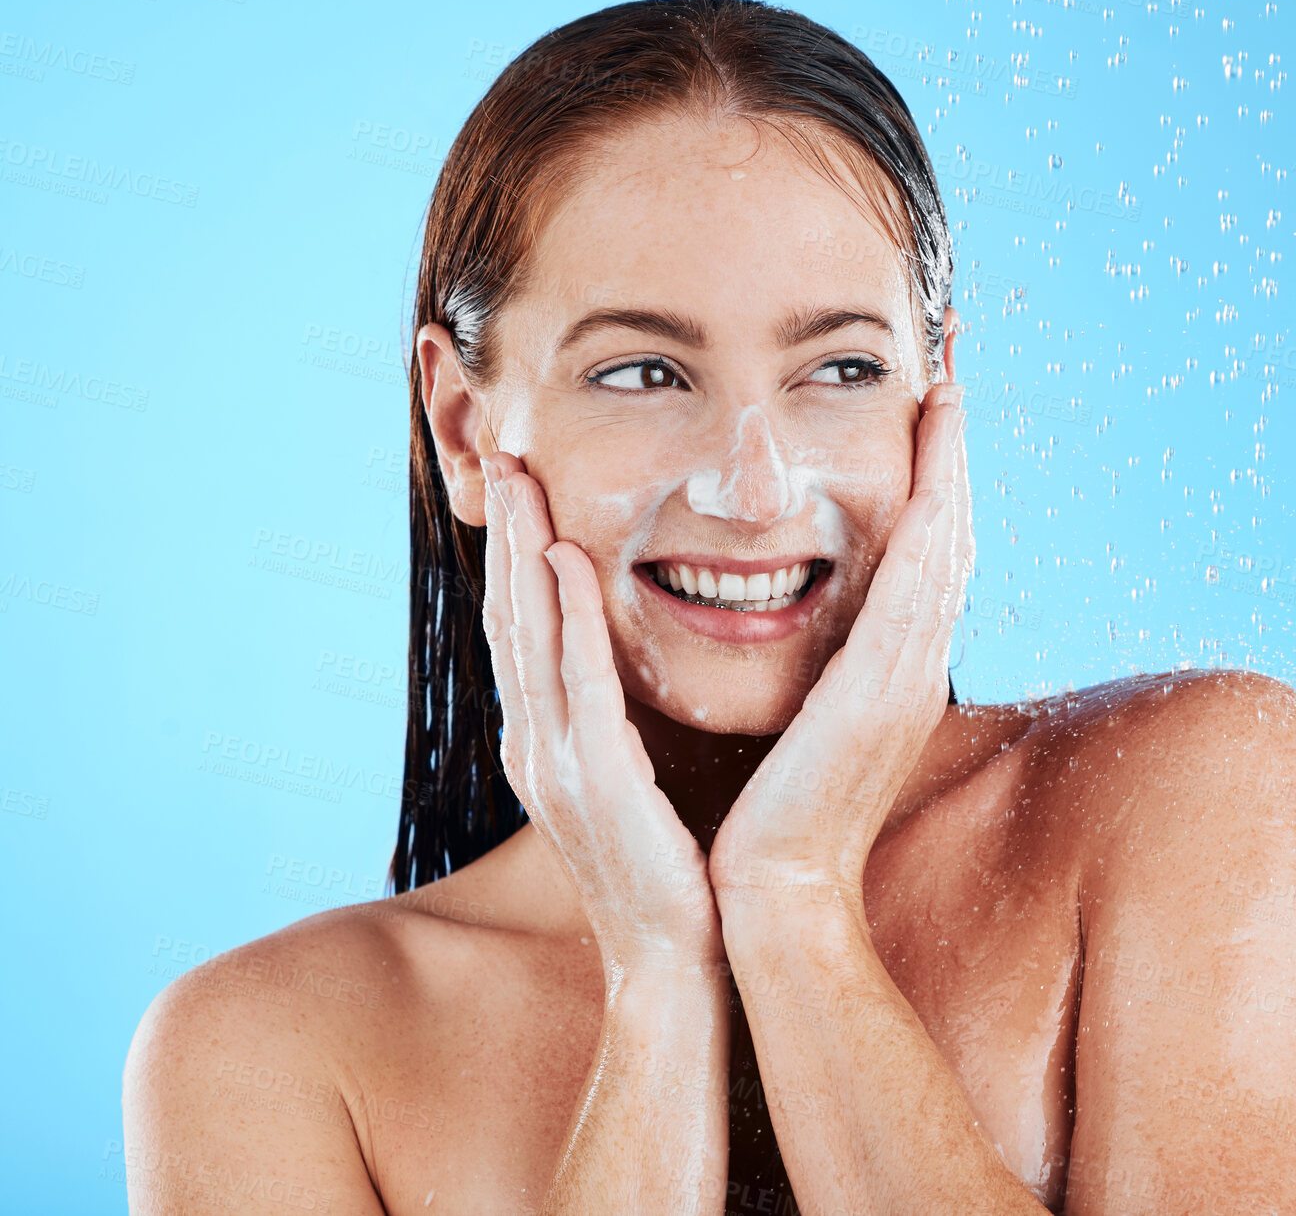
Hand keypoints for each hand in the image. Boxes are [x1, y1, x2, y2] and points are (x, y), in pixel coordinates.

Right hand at [480, 454, 721, 972]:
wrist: (675, 960)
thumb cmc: (667, 868)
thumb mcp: (631, 779)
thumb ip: (616, 718)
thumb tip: (624, 661)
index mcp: (548, 742)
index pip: (523, 630)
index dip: (514, 556)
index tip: (520, 487)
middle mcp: (536, 744)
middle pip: (509, 617)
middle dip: (503, 534)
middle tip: (501, 453)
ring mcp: (555, 763)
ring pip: (527, 634)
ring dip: (520, 551)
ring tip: (518, 478)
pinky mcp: (593, 781)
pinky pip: (576, 681)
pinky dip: (563, 616)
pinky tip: (562, 557)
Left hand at [707, 383, 973, 910]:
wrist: (779, 892)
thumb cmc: (780, 809)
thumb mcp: (809, 722)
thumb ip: (822, 669)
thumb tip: (813, 627)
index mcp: (895, 666)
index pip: (927, 549)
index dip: (937, 474)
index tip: (932, 402)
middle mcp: (916, 661)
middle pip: (953, 530)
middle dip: (956, 446)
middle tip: (956, 360)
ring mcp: (910, 674)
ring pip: (946, 544)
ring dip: (953, 462)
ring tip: (951, 381)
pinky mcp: (884, 688)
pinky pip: (918, 583)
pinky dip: (933, 515)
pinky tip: (934, 462)